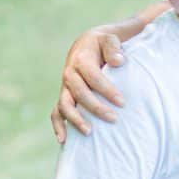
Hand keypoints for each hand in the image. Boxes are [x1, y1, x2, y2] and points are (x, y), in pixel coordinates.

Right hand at [52, 27, 126, 142]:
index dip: (107, 90)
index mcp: (81, 59)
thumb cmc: (105, 43)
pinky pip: (56, 112)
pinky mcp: (65, 95)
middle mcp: (70, 73)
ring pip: (65, 105)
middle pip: (79, 93)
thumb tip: (119, 61)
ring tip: (89, 133)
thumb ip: (114, 47)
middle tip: (114, 118)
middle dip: (96, 107)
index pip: (94, 77)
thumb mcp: (110, 38)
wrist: (89, 43)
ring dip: (75, 119)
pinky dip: (58, 125)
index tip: (122, 102)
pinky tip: (64, 140)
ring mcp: (65, 86)